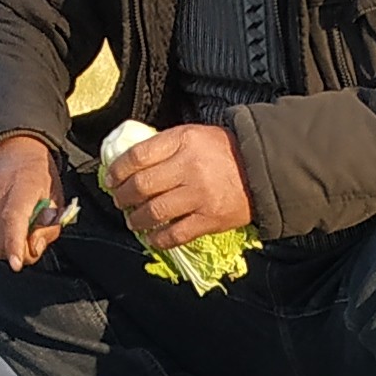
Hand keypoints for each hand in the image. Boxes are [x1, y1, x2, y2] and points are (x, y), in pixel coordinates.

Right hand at [0, 133, 67, 269]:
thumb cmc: (36, 174)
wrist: (8, 147)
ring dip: (5, 247)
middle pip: (2, 242)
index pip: (14, 220)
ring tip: (15, 228)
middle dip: (19, 251)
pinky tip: (2, 226)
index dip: (15, 244)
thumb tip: (33, 249)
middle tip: (30, 238)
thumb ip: (49, 227)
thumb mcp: (55, 198)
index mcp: (22, 187)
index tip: (16, 263)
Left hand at [106, 121, 253, 250]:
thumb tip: (132, 164)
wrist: (264, 171)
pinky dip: (159, 239)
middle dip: (122, 197)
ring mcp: (199, 196)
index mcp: (183, 141)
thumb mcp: (194, 136)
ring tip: (132, 220)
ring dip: (136, 219)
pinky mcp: (210, 219)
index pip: (138, 156)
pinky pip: (175, 234)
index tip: (111, 178)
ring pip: (154, 212)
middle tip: (119, 201)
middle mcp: (189, 167)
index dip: (118, 170)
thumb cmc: (225, 152)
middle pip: (141, 186)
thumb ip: (166, 147)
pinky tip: (152, 238)